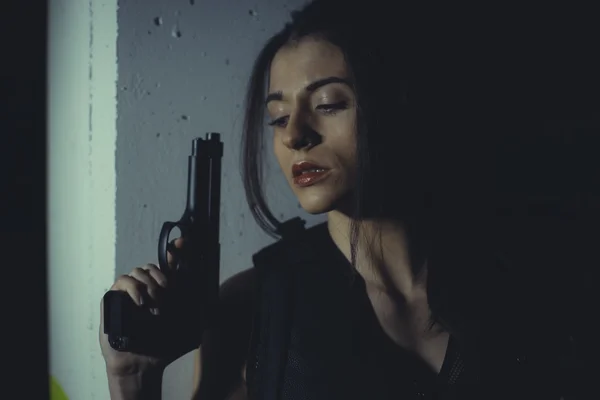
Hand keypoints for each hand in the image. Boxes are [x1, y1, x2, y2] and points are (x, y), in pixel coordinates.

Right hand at [99, 238, 194, 376]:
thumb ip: (198, 314)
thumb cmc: (162, 348)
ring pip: (139, 270)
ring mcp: (130, 291)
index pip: (169, 264)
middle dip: (162, 275)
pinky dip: (134, 288)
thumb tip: (214, 302)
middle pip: (154, 265)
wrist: (141, 364)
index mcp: (163, 291)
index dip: (177, 250)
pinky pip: (123, 280)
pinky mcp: (114, 298)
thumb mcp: (186, 328)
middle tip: (167, 292)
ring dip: (150, 283)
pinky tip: (141, 302)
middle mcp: (147, 288)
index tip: (183, 242)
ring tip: (154, 302)